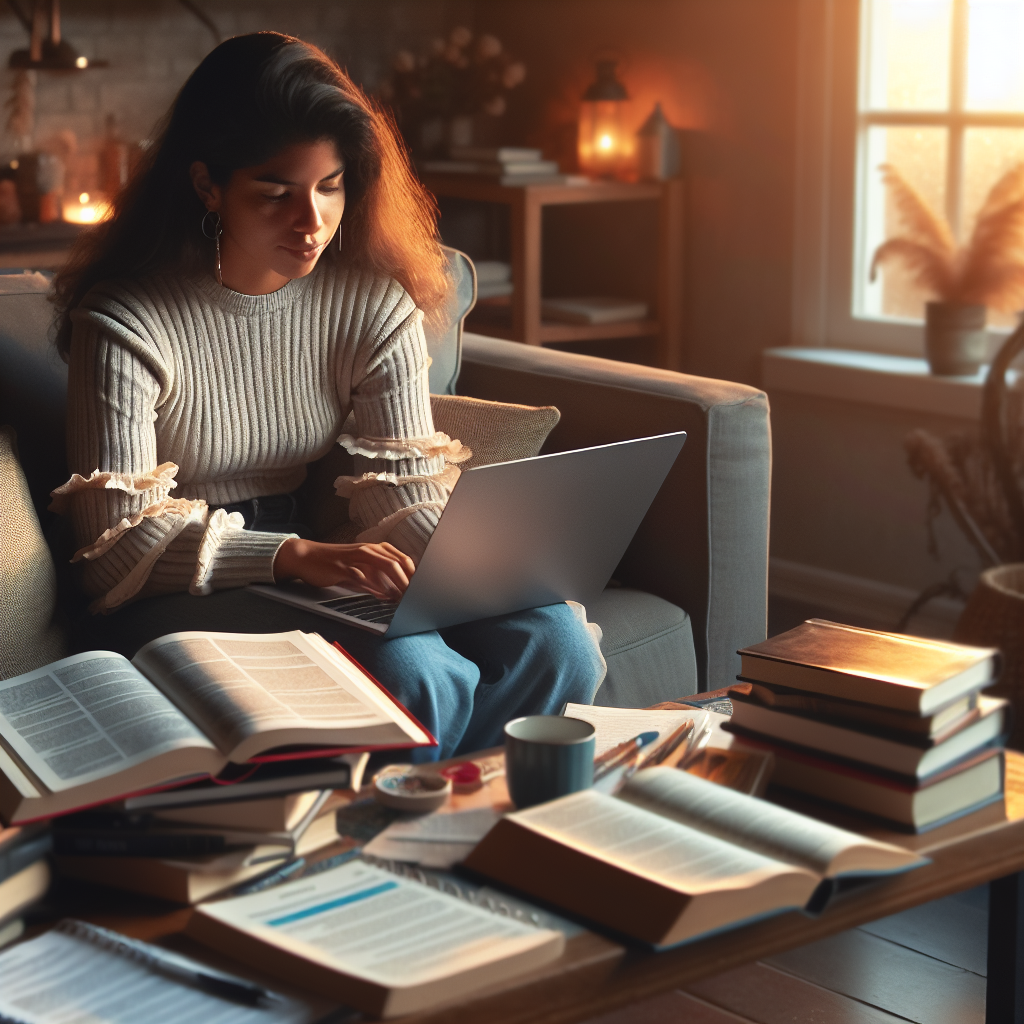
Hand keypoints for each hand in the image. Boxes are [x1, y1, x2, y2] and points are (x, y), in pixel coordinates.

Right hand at [273, 538, 414, 600]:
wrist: (307, 557)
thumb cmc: (336, 564)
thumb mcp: (359, 568)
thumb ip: (377, 578)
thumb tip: (393, 593)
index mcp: (375, 549)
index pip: (403, 559)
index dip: (414, 574)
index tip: (421, 589)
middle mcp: (368, 549)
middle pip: (396, 563)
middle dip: (408, 581)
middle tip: (415, 597)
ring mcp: (355, 557)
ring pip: (383, 566)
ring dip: (395, 583)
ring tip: (403, 598)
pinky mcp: (342, 567)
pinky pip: (361, 576)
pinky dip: (373, 587)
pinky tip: (381, 596)